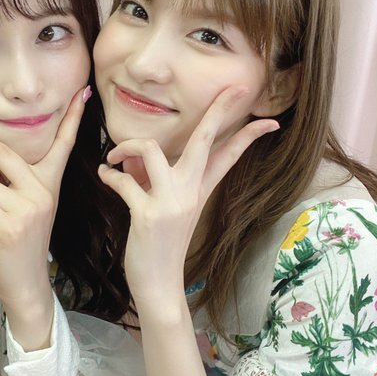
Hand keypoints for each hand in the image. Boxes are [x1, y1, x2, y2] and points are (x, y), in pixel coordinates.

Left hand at [0, 87, 88, 307]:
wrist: (26, 286)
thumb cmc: (16, 245)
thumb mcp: (10, 207)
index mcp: (48, 184)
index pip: (63, 144)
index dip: (73, 117)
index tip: (83, 91)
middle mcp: (44, 190)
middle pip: (4, 150)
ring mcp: (32, 205)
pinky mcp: (14, 223)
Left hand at [97, 87, 278, 306]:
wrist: (159, 284)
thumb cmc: (162, 244)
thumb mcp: (169, 208)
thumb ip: (155, 178)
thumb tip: (132, 155)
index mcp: (200, 189)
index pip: (230, 155)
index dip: (249, 135)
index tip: (271, 121)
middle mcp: (190, 191)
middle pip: (205, 140)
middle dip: (218, 111)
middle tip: (231, 90)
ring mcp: (171, 202)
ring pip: (151, 150)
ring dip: (127, 146)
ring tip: (114, 157)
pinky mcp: (148, 214)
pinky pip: (124, 182)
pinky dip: (110, 175)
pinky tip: (105, 176)